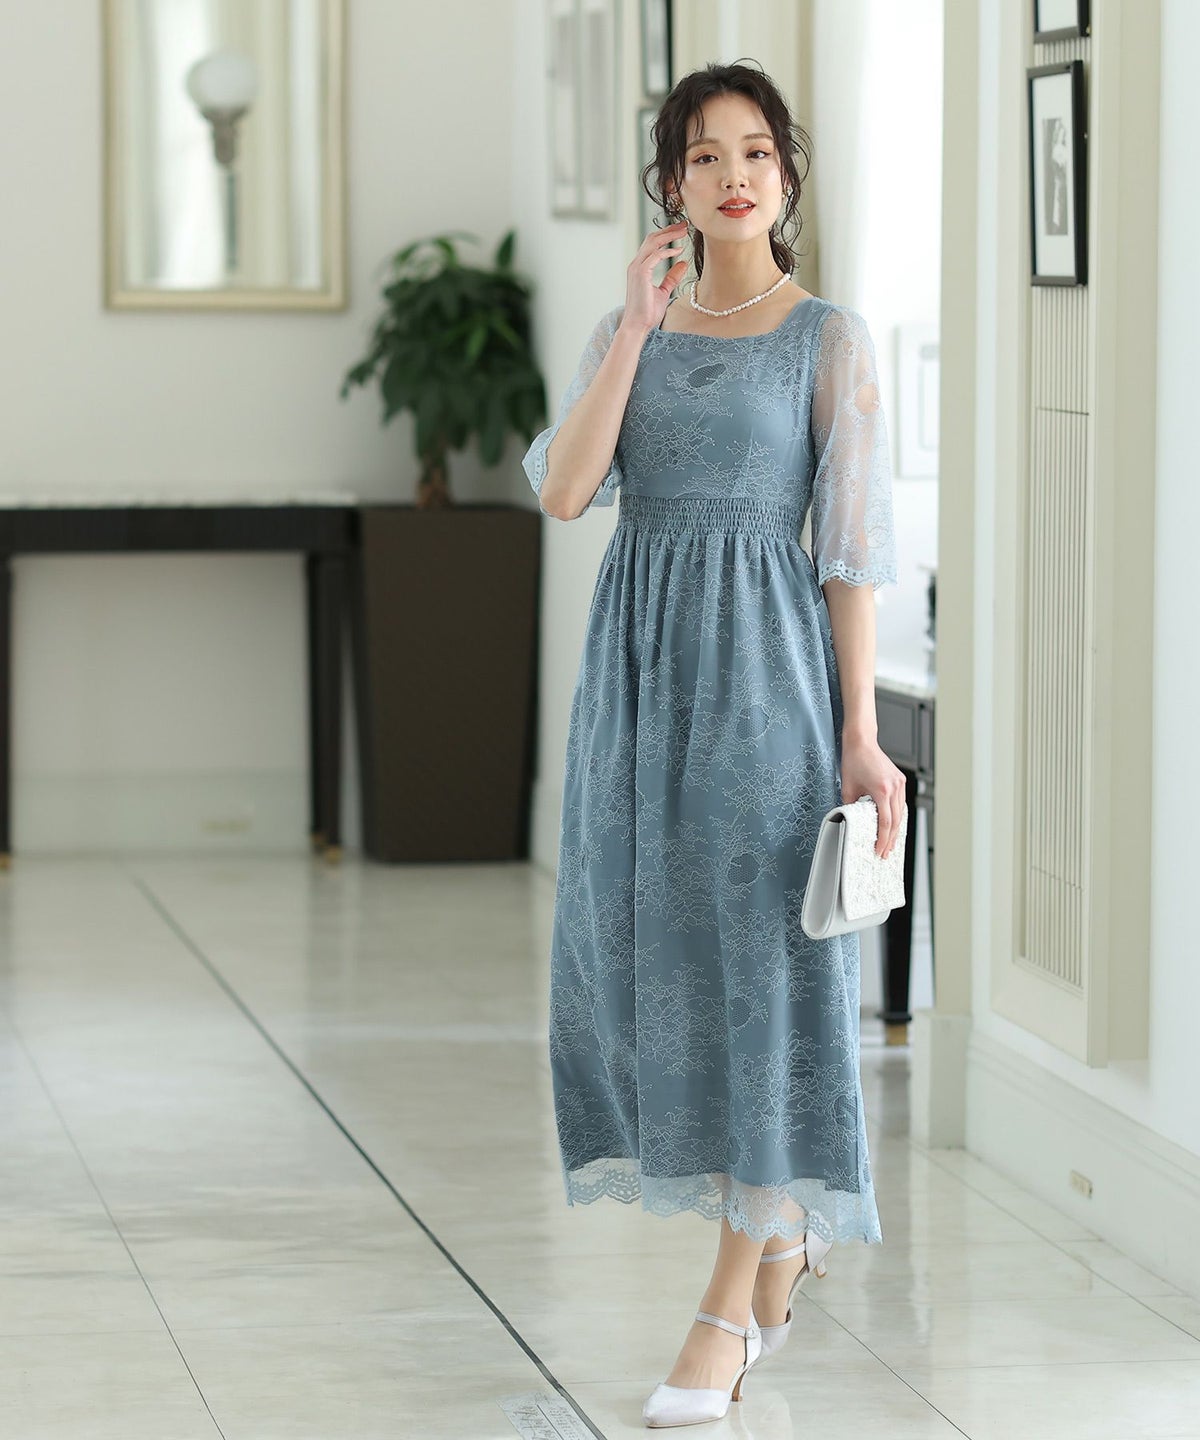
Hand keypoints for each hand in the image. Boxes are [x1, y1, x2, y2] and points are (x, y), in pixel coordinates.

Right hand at [620, 221, 688, 334]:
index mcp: (640, 267)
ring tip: (684, 231)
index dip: (666, 235)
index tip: (681, 231)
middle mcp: (636, 265)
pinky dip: (667, 251)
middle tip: (685, 224)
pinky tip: (679, 250)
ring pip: (653, 243)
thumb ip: (672, 277)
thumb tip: (683, 263)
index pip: (652, 244)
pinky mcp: (640, 274)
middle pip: (652, 238)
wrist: (637, 326)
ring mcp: (636, 268)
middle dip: (669, 229)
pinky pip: (655, 255)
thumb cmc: (647, 312)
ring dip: (669, 235)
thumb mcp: (663, 292)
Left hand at [839, 735, 905, 858]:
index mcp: (881, 790)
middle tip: (885, 853)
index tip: (879, 850)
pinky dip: (897, 816)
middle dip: (890, 839)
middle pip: (896, 821)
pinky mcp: (900, 780)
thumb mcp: (848, 787)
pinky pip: (900, 803)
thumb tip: (851, 821)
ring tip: (889, 844)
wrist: (862, 741)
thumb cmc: (853, 761)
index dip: (882, 839)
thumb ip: (851, 807)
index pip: (885, 822)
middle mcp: (894, 787)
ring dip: (895, 830)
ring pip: (901, 813)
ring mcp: (899, 783)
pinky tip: (892, 826)